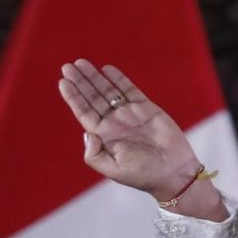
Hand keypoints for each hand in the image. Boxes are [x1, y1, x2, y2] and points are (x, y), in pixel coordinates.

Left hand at [57, 59, 221, 218]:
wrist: (174, 172)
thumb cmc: (144, 174)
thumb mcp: (114, 170)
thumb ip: (94, 155)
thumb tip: (86, 133)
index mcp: (104, 137)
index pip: (84, 113)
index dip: (73, 97)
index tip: (63, 82)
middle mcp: (114, 124)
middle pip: (93, 98)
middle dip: (80, 82)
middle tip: (67, 67)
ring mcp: (130, 114)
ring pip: (108, 91)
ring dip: (95, 77)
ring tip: (81, 63)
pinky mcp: (146, 108)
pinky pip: (129, 90)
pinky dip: (118, 79)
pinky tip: (106, 69)